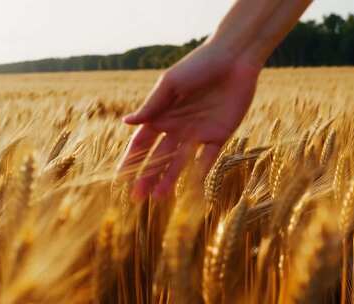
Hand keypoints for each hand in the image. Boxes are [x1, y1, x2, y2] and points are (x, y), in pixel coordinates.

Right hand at [118, 41, 261, 200]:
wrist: (233, 59)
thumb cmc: (197, 65)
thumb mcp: (170, 84)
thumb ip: (151, 106)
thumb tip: (125, 123)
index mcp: (161, 115)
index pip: (141, 143)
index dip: (130, 160)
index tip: (119, 178)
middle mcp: (177, 128)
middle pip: (158, 158)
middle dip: (146, 176)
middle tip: (137, 197)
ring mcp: (197, 133)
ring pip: (180, 163)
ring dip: (169, 179)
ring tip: (158, 198)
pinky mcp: (218, 135)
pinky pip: (207, 158)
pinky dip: (199, 172)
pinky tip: (189, 189)